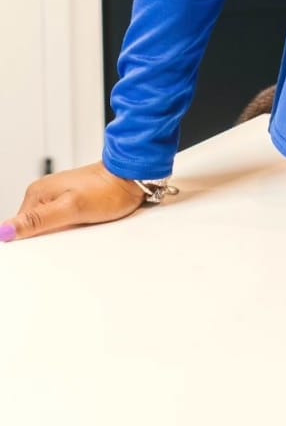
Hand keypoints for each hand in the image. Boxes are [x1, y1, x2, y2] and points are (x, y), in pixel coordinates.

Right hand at [1, 163, 146, 241]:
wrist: (132, 177)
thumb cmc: (108, 190)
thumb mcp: (71, 208)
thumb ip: (39, 220)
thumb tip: (6, 230)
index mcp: (38, 194)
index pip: (18, 226)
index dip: (27, 243)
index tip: (43, 248)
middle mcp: (44, 194)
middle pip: (33, 228)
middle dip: (45, 240)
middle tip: (67, 237)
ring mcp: (58, 197)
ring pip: (48, 227)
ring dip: (58, 235)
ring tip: (77, 231)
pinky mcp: (71, 202)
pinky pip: (61, 222)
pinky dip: (68, 230)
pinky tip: (79, 230)